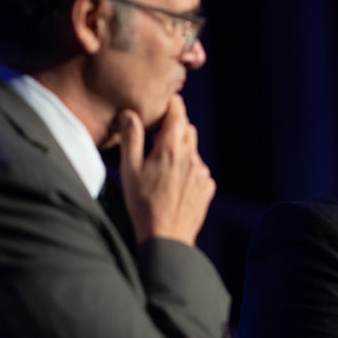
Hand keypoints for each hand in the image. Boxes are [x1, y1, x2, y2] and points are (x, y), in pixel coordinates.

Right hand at [116, 96, 214, 245]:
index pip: (177, 114)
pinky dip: (189, 171)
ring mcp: (202, 173)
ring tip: (163, 169)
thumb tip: (130, 113)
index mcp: (171, 149)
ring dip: (182, 152)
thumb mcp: (129, 169)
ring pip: (193, 151)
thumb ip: (131, 138)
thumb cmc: (142, 203)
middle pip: (188, 130)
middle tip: (158, 138)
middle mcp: (191, 157)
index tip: (169, 100)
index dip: (174, 104)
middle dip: (176, 128)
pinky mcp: (207, 187)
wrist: (166, 236)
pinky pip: (199, 171)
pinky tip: (174, 185)